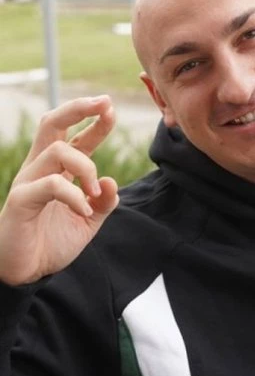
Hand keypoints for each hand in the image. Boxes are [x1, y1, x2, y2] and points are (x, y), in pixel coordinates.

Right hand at [0, 96, 119, 285]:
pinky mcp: (21, 201)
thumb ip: (104, 202)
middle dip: (79, 109)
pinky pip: (50, 184)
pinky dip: (74, 194)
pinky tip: (85, 209)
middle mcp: (41, 169)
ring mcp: (28, 182)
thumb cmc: (52, 242)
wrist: (26, 272)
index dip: (94, 121)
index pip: (75, 137)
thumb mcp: (88, 221)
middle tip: (106, 103)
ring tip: (97, 193)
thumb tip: (111, 181)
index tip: (112, 108)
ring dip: (86, 167)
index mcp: (58, 171)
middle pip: (52, 124)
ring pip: (56, 150)